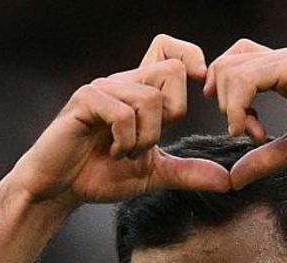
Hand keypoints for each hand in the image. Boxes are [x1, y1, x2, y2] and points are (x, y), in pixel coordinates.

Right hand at [8, 34, 230, 206]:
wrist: (60, 189)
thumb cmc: (100, 175)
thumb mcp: (153, 174)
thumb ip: (189, 173)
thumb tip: (227, 181)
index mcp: (141, 91)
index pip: (170, 49)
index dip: (191, 58)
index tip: (197, 88)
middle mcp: (124, 82)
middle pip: (172, 70)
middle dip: (173, 113)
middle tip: (150, 142)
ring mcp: (103, 88)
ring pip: (150, 98)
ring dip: (145, 138)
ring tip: (125, 153)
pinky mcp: (85, 101)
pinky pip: (123, 113)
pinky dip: (124, 141)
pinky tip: (111, 152)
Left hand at [204, 39, 286, 187]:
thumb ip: (262, 160)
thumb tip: (232, 179)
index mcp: (282, 72)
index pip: (234, 64)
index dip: (224, 95)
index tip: (241, 130)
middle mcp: (282, 59)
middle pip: (225, 63)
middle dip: (220, 100)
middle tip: (242, 132)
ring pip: (230, 69)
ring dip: (229, 106)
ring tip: (249, 133)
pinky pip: (247, 79)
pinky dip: (238, 106)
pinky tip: (251, 130)